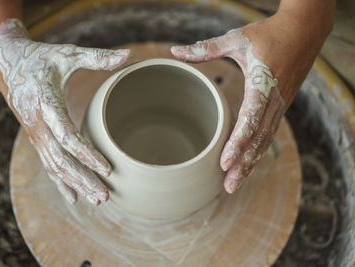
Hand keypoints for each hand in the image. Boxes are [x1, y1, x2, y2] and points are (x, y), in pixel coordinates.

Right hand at [0, 19, 129, 204]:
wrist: (8, 63)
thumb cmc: (41, 58)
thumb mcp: (68, 54)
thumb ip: (97, 57)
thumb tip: (128, 54)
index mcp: (46, 104)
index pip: (67, 136)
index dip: (87, 154)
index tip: (107, 168)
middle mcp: (38, 125)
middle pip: (61, 160)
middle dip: (83, 179)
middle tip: (105, 196)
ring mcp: (36, 134)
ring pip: (55, 167)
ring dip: (75, 185)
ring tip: (98, 201)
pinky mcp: (37, 138)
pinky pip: (49, 164)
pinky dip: (61, 182)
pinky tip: (74, 197)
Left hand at [171, 12, 331, 192]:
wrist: (305, 30)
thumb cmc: (269, 33)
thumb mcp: (237, 39)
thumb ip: (206, 48)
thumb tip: (175, 51)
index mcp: (263, 83)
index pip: (250, 119)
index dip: (238, 142)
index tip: (225, 162)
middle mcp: (274, 99)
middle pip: (259, 138)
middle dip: (244, 164)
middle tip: (228, 186)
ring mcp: (280, 105)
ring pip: (265, 140)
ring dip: (251, 163)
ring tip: (235, 184)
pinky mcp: (280, 106)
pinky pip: (269, 133)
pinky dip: (257, 151)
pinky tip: (248, 164)